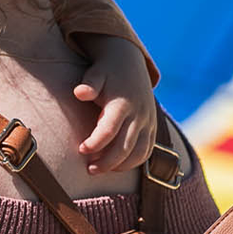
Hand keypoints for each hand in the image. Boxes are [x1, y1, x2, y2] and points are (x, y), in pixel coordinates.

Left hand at [73, 36, 156, 173]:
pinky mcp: (152, 128)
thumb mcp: (96, 74)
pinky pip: (147, 151)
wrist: (130, 64)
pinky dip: (134, 163)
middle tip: (90, 170)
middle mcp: (138, 115)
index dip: (95, 143)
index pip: (110, 130)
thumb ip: (89, 84)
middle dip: (106, 162)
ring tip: (100, 169)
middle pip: (125, 147)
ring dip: (121, 166)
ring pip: (139, 153)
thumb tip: (80, 93)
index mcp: (122, 103)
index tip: (81, 149)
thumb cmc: (107, 73)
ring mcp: (148, 122)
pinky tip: (117, 166)